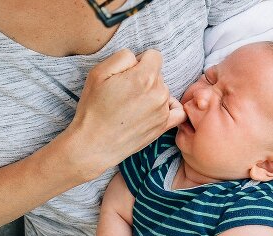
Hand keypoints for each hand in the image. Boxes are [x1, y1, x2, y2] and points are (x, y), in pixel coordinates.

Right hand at [62, 49, 187, 176]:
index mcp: (145, 77)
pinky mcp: (164, 126)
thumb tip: (137, 58)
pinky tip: (156, 109)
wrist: (94, 144)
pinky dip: (170, 107)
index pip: (154, 55)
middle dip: (144, 78)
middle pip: (158, 74)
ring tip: (132, 106)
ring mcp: (163, 111)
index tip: (127, 73)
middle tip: (124, 93)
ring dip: (151, 94)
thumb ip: (123, 56)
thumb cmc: (93, 108)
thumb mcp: (99, 72)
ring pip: (163, 90)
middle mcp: (159, 93)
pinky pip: (178, 111)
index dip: (139, 61)